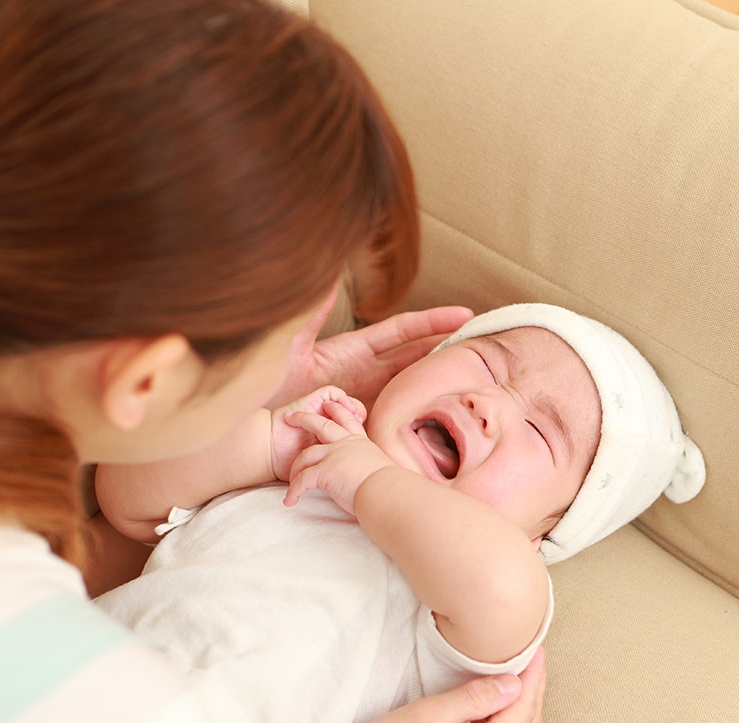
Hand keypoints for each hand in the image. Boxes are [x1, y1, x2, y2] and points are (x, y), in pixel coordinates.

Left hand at [268, 305, 473, 408]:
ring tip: (477, 382)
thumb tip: (325, 278)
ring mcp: (367, 402)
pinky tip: (443, 425)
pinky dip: (421, 421)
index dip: (434, 321)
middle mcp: (366, 375)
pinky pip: (398, 423)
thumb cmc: (265, 383)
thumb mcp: (289, 343)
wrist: (253, 423)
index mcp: (354, 350)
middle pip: (418, 358)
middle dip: (450, 350)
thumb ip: (309, 313)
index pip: (404, 331)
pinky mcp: (363, 428)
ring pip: (414, 390)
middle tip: (485, 345)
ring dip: (441, 385)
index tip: (466, 314)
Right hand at [269, 387, 366, 481]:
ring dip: (352, 408)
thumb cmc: (292, 467)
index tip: (368, 446)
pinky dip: (340, 398)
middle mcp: (327, 425)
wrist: (271, 453)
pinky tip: (346, 408)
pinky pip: (331, 393)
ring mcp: (320, 411)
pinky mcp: (312, 401)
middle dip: (360, 421)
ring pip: (344, 403)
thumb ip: (335, 473)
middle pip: (352, 417)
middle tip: (364, 430)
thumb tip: (355, 485)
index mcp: (332, 441)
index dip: (363, 437)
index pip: (354, 434)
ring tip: (358, 417)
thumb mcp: (322, 473)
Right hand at [271, 650, 547, 722]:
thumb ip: (472, 698)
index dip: (532, 677)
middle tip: (530, 661)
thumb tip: (511, 684)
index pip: (523, 709)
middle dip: (533, 693)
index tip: (533, 651)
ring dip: (520, 713)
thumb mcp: (423, 717)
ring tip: (514, 681)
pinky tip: (491, 715)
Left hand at [281, 401, 394, 511]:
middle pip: (321, 425)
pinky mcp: (325, 470)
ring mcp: (334, 455)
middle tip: (290, 416)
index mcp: (361, 443)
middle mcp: (346, 444)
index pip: (347, 420)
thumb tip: (372, 479)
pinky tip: (291, 500)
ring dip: (295, 469)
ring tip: (290, 481)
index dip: (336, 410)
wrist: (388, 493)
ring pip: (306, 455)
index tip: (328, 404)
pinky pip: (302, 479)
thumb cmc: (389, 487)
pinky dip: (294, 491)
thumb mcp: (381, 468)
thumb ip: (370, 467)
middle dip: (304, 418)